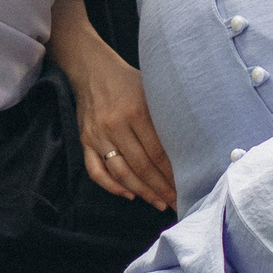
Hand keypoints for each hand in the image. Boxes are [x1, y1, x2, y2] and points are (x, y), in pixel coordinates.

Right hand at [53, 0, 175, 209]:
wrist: (91, 69)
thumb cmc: (127, 80)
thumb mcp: (150, 90)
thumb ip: (164, 115)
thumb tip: (188, 144)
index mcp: (135, 111)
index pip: (157, 152)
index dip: (172, 173)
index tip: (186, 185)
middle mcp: (114, 125)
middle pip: (141, 166)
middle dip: (161, 188)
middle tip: (176, 203)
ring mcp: (97, 135)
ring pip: (121, 172)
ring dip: (141, 192)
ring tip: (158, 203)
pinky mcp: (84, 141)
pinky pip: (96, 170)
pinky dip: (111, 186)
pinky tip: (128, 194)